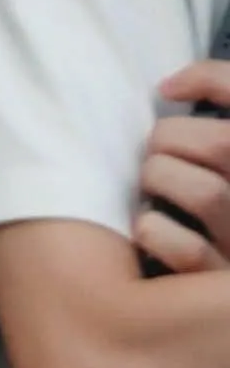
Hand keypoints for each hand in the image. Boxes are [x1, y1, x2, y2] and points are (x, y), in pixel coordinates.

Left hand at [135, 61, 229, 273]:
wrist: (213, 287)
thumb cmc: (211, 208)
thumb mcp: (212, 154)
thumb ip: (218, 101)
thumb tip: (169, 86)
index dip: (208, 79)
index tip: (166, 89)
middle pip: (222, 145)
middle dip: (171, 138)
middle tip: (154, 148)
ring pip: (206, 192)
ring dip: (160, 178)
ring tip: (151, 183)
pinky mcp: (222, 281)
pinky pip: (186, 249)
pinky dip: (154, 230)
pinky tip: (146, 225)